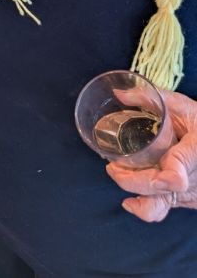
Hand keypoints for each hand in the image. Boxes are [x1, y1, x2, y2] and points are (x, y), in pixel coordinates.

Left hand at [106, 89, 196, 220]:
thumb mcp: (180, 104)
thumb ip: (148, 96)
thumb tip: (118, 94)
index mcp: (195, 149)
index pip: (183, 166)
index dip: (174, 175)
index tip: (167, 178)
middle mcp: (193, 177)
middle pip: (160, 190)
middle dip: (129, 181)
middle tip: (113, 168)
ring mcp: (191, 194)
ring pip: (159, 207)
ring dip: (136, 195)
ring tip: (121, 176)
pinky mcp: (187, 202)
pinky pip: (162, 207)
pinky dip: (147, 198)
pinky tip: (137, 183)